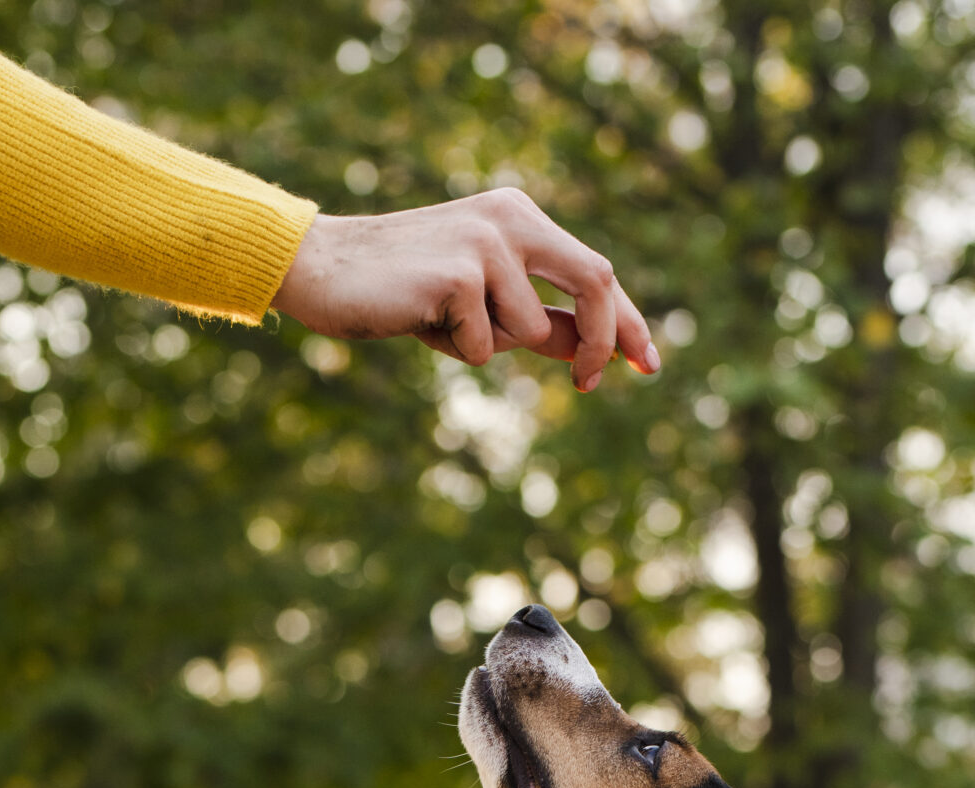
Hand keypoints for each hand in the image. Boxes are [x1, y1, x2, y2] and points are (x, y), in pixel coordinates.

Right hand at [273, 189, 660, 392]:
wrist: (327, 269)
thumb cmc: (404, 292)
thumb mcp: (480, 307)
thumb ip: (535, 320)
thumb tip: (588, 349)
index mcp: (521, 217)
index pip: (594, 271)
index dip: (625, 321)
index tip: (647, 363)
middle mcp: (512, 218)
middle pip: (595, 282)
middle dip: (602, 340)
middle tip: (587, 384)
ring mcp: (487, 241)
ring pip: (529, 330)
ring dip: (491, 348)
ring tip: (442, 325)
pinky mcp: (460, 272)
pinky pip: (483, 345)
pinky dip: (457, 350)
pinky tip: (419, 320)